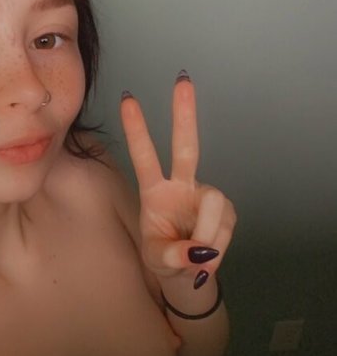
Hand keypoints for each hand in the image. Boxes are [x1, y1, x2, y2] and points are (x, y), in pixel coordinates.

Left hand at [119, 71, 236, 282]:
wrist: (188, 274)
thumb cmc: (165, 258)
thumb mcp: (158, 260)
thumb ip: (173, 255)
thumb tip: (199, 251)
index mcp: (154, 192)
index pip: (144, 157)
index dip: (137, 130)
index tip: (127, 99)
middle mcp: (181, 185)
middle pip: (186, 146)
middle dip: (184, 114)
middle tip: (182, 80)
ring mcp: (206, 195)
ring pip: (215, 204)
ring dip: (207, 235)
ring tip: (197, 257)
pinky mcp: (227, 210)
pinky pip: (225, 227)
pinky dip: (216, 248)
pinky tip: (207, 255)